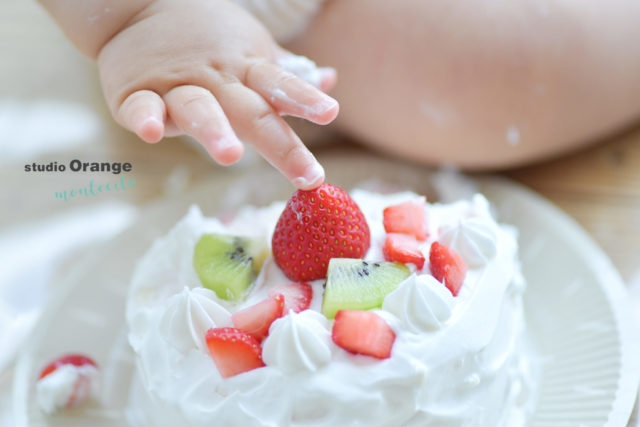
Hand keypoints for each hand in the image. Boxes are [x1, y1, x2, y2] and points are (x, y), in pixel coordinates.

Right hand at [98, 0, 337, 188]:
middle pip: (252, 113)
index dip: (305, 97)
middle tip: (308, 175)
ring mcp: (177, 86)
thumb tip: (330, 80)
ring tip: (230, 156)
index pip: (280, 84)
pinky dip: (145, 118)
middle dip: (282, 146)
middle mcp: (217, 80)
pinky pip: (141, 106)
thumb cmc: (207, 38)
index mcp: (247, 70)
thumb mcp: (252, 50)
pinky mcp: (137, 93)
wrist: (140, 6)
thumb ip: (288, 74)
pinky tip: (152, 132)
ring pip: (199, 109)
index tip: (329, 112)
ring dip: (214, 131)